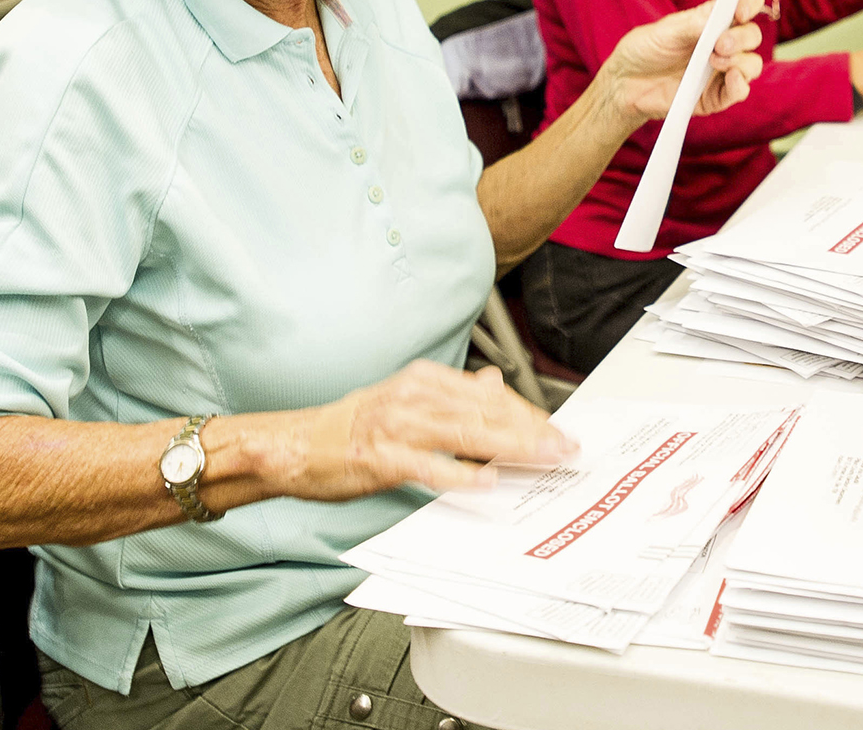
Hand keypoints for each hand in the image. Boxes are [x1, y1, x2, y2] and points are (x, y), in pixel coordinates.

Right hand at [282, 360, 574, 499]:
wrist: (296, 445)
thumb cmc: (353, 427)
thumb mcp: (407, 398)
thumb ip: (453, 395)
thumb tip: (495, 384)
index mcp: (424, 381)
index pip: (489, 396)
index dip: (528, 414)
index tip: (558, 431)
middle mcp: (414, 397)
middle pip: (486, 413)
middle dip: (531, 431)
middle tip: (566, 448)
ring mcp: (397, 427)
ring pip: (465, 435)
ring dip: (510, 448)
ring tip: (543, 458)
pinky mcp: (380, 458)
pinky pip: (428, 467)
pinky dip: (459, 474)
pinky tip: (486, 481)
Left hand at [602, 0, 767, 123]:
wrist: (625, 84)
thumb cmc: (644, 50)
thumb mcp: (663, 32)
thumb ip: (692, 25)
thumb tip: (719, 18)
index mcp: (712, 20)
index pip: (745, 3)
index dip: (750, 2)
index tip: (741, 11)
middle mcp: (723, 43)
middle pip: (752, 35)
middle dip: (742, 38)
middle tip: (720, 44)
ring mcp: (722, 70)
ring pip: (752, 64)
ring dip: (741, 61)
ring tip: (714, 62)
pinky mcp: (717, 96)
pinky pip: (740, 92)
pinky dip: (740, 86)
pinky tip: (731, 80)